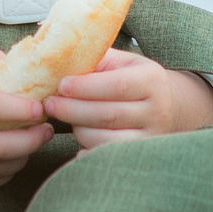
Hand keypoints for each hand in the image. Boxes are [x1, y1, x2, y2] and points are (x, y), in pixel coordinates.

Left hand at [42, 49, 212, 147]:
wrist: (164, 105)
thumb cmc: (130, 78)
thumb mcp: (120, 61)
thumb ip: (95, 58)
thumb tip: (57, 56)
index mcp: (151, 79)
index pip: (117, 85)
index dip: (86, 87)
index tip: (61, 85)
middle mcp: (157, 110)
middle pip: (109, 115)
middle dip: (73, 110)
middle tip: (49, 104)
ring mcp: (151, 136)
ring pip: (106, 139)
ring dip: (77, 129)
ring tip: (63, 117)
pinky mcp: (140, 155)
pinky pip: (107, 155)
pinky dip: (86, 149)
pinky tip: (76, 138)